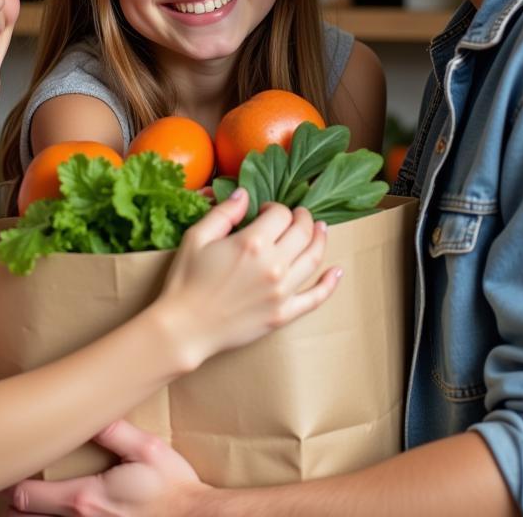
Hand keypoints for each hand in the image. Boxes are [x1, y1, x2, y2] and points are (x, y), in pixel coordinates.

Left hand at [9, 420, 205, 516]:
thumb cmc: (172, 489)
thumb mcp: (146, 450)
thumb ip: (115, 431)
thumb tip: (90, 411)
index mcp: (85, 499)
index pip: (30, 497)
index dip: (14, 485)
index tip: (9, 471)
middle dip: (16, 507)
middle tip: (12, 490)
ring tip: (27, 507)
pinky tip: (56, 516)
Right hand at [154, 189, 340, 368]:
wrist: (185, 327)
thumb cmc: (186, 280)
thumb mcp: (197, 236)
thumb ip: (225, 212)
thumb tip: (245, 194)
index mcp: (252, 242)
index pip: (281, 214)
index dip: (275, 207)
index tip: (266, 210)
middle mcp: (273, 265)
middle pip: (302, 232)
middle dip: (303, 218)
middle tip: (298, 215)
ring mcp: (282, 291)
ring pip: (313, 259)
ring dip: (320, 240)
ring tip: (321, 229)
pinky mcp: (284, 314)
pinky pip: (315, 298)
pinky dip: (330, 283)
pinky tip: (337, 272)